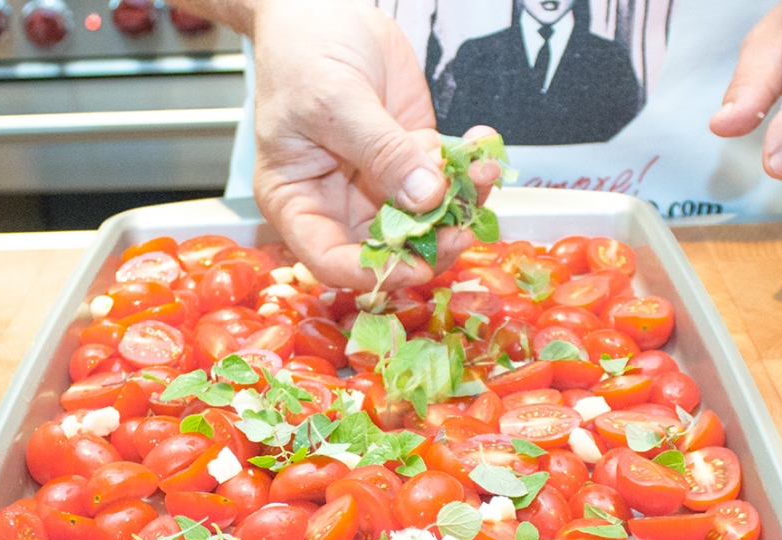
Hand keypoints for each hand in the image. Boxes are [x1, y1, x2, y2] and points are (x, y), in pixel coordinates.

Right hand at [248, 0, 500, 288]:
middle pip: (387, 250)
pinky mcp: (412, 160)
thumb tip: (424, 197)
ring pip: (426, 219)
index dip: (374, 271)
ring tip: (482, 171)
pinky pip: (446, 180)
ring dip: (460, 203)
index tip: (415, 266)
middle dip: (430, 242)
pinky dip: (470, 170)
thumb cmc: (302, 53)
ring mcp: (378, 185)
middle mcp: (339, 203)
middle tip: (463, 226)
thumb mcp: (334, 101)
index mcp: (298, 203)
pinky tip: (481, 145)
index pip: (332, 260)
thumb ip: (381, 151)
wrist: (321, 9)